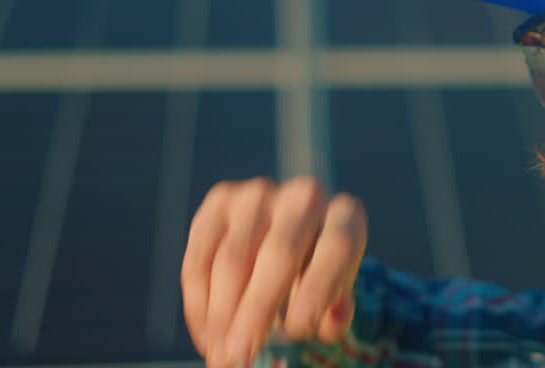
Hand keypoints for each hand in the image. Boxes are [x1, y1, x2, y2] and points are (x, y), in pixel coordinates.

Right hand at [181, 176, 367, 367]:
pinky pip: (201, 257)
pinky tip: (207, 334)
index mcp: (345, 216)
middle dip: (256, 310)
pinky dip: (199, 302)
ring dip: (221, 314)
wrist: (286, 241)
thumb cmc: (315, 279)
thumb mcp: (334, 299)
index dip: (319, 286)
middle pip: (280, 253)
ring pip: (233, 258)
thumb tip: (331, 317)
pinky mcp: (220, 200)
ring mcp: (259, 194)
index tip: (298, 328)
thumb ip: (336, 313)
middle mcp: (304, 196)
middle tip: (239, 356)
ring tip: (220, 355)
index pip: (337, 247)